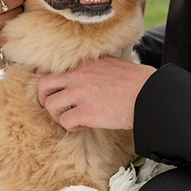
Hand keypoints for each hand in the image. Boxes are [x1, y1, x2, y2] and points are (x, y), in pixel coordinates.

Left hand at [37, 57, 155, 130]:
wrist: (148, 94)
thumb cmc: (135, 81)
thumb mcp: (110, 64)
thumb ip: (92, 66)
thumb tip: (84, 73)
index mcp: (83, 63)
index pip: (50, 68)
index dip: (48, 82)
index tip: (53, 91)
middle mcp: (77, 75)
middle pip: (42, 85)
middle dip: (45, 99)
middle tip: (56, 108)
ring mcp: (80, 93)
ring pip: (50, 106)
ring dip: (59, 115)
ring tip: (74, 118)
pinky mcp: (86, 112)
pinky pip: (65, 122)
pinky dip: (72, 127)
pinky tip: (85, 125)